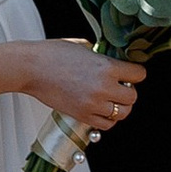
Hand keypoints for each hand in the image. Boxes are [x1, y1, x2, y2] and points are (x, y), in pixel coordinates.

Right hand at [24, 38, 143, 134]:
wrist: (31, 68)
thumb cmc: (53, 53)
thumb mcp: (85, 46)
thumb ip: (103, 57)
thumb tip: (115, 62)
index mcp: (107, 67)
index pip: (139, 74)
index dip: (136, 73)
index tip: (131, 72)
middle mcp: (103, 87)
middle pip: (133, 97)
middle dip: (128, 90)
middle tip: (119, 85)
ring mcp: (93, 104)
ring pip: (122, 113)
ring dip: (119, 106)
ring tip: (110, 98)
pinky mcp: (82, 116)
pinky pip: (106, 125)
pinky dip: (108, 119)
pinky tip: (101, 109)